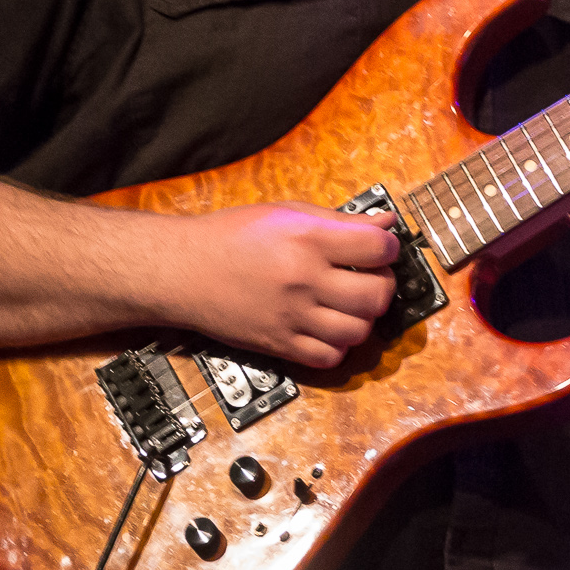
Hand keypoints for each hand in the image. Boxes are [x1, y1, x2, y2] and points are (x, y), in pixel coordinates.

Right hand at [165, 203, 399, 369]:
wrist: (181, 271)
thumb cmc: (231, 236)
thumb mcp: (286, 212)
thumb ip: (340, 220)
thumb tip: (387, 223)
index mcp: (308, 239)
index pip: (378, 248)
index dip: (389, 247)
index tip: (380, 249)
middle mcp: (304, 279)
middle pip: (376, 295)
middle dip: (382, 286)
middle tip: (370, 278)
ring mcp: (292, 316)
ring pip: (358, 331)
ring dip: (362, 319)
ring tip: (349, 305)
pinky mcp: (278, 344)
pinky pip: (329, 357)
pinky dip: (338, 345)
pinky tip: (328, 327)